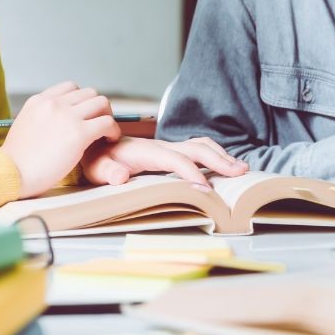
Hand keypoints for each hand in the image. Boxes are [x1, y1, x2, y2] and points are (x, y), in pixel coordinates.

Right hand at [1, 82, 120, 197]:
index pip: (71, 88)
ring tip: (105, 134)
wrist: (11, 173)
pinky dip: (113, 131)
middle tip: (99, 126)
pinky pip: (107, 123)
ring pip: (102, 103)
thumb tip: (54, 123)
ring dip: (107, 117)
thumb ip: (42, 119)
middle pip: (90, 93)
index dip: (83, 101)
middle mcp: (54, 103)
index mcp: (39, 100)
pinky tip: (109, 141)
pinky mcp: (79, 133)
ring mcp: (67, 116)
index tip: (85, 116)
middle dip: (98, 108)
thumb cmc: (17, 160)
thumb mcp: (25, 127)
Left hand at [80, 136, 248, 187]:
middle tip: (241, 173)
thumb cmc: (96, 159)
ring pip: (201, 146)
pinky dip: (214, 155)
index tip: (206, 190)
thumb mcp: (95, 168)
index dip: (191, 173)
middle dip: (219, 161)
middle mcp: (161, 146)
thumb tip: (121, 176)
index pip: (175, 160)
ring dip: (221, 156)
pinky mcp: (169, 152)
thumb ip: (107, 172)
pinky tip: (224, 165)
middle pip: (197, 148)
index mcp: (147, 151)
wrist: (93, 144)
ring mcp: (167, 148)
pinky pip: (196, 150)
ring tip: (241, 169)